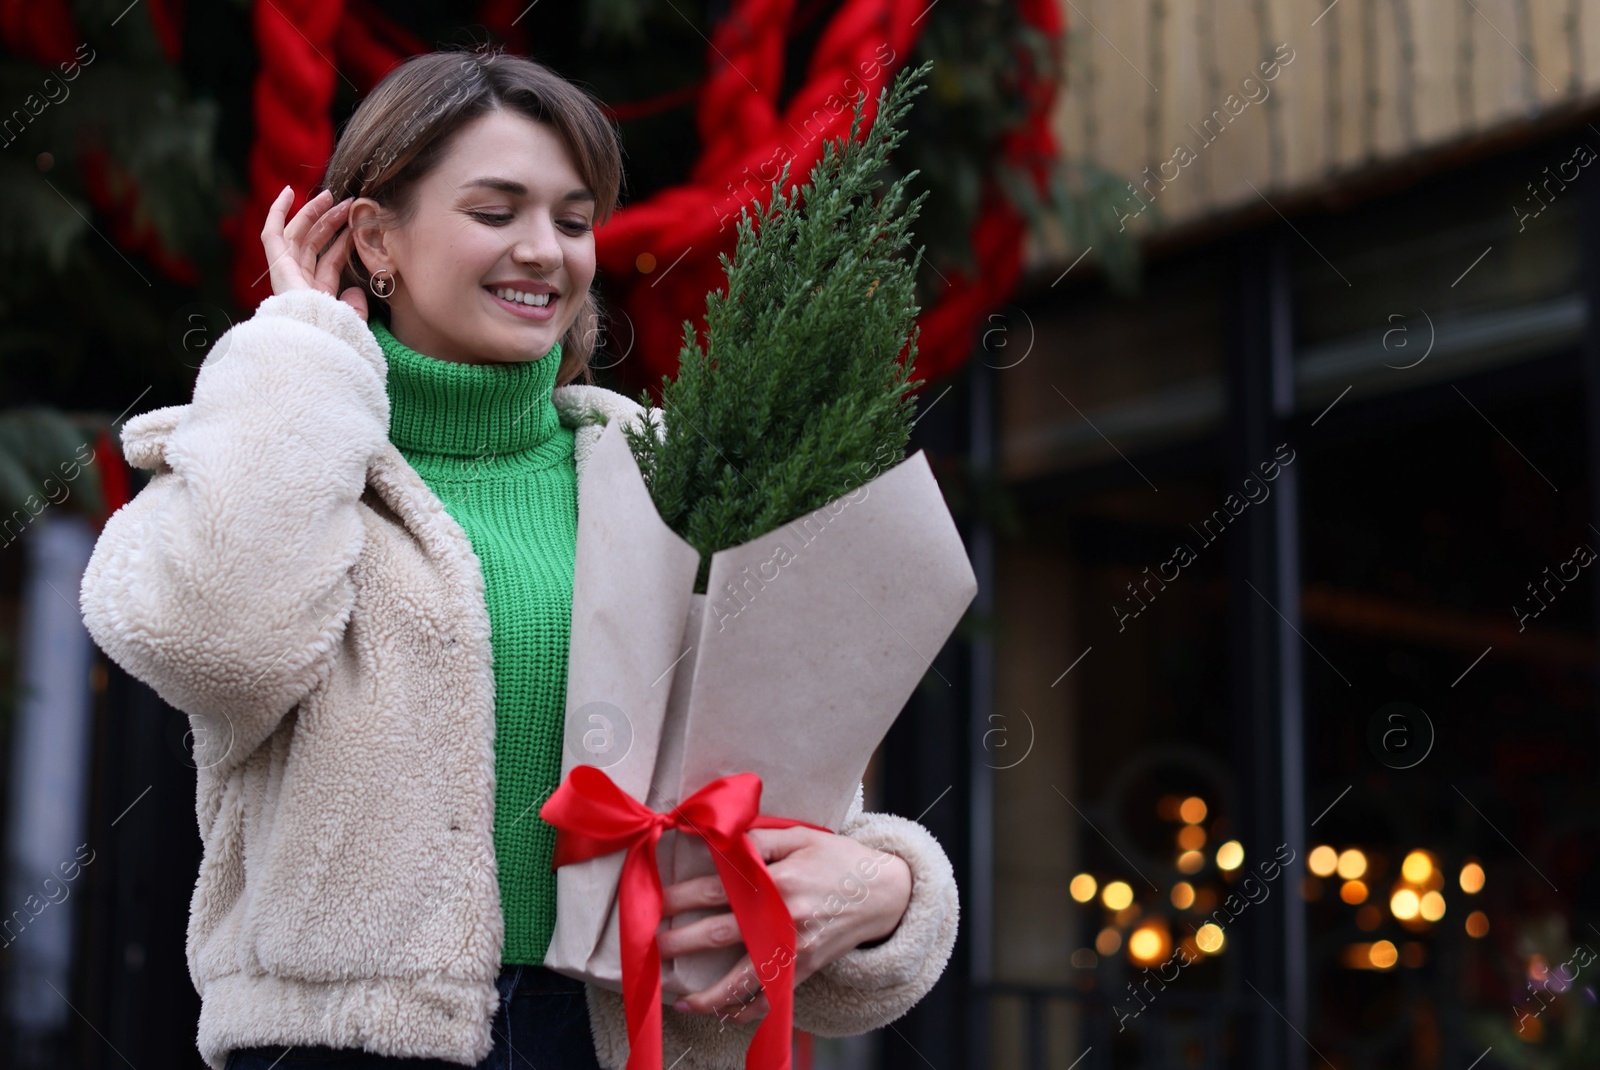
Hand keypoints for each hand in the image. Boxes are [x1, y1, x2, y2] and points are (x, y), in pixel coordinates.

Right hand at [259, 185, 368, 321]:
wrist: (317, 338)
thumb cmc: (336, 334)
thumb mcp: (352, 319)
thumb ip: (356, 306)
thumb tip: (356, 291)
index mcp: (318, 294)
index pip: (330, 261)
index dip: (342, 242)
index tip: (355, 225)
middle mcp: (300, 282)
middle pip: (315, 243)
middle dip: (330, 221)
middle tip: (348, 203)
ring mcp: (286, 272)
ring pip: (299, 234)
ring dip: (314, 213)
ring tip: (332, 195)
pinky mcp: (276, 263)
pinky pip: (272, 232)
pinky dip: (277, 211)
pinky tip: (288, 191)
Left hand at [657, 826, 911, 1025]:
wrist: (884, 892)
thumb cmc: (837, 859)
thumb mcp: (800, 837)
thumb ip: (757, 841)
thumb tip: (715, 841)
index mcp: (778, 882)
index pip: (717, 890)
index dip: (681, 897)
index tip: (655, 902)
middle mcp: (784, 919)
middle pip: (720, 934)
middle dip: (680, 943)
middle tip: (649, 948)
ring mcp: (796, 949)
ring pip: (744, 980)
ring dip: (708, 995)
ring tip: (679, 1001)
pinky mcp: (806, 969)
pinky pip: (772, 997)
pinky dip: (747, 1011)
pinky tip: (723, 1015)